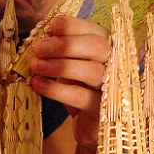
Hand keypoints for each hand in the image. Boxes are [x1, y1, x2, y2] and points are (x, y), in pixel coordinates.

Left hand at [29, 15, 107, 147]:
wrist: (89, 127)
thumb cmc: (80, 90)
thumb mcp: (72, 67)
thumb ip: (64, 51)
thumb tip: (43, 37)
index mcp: (110, 49)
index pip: (96, 30)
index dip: (74, 26)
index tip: (51, 26)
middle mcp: (117, 65)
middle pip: (97, 47)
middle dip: (64, 45)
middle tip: (38, 49)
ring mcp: (113, 88)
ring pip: (90, 71)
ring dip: (59, 66)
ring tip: (36, 66)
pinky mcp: (103, 110)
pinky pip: (80, 96)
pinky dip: (56, 89)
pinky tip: (38, 84)